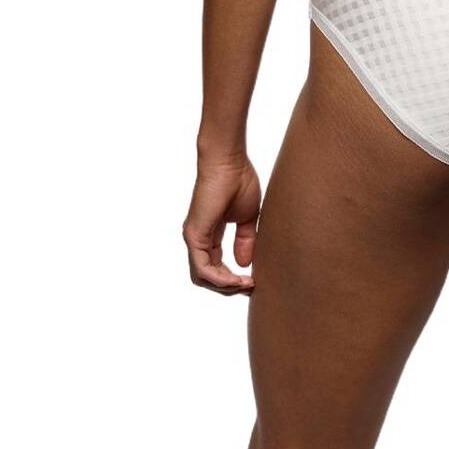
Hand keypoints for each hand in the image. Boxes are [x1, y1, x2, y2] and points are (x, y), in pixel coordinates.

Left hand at [183, 154, 261, 295]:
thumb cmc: (238, 180)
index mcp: (210, 234)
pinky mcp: (194, 235)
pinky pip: (202, 268)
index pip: (216, 266)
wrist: (229, 161)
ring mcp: (194, 238)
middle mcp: (198, 239)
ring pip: (202, 276)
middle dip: (228, 287)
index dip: (233, 278)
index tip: (255, 280)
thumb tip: (245, 264)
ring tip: (246, 285)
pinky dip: (219, 279)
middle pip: (207, 276)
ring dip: (225, 286)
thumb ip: (245, 240)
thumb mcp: (247, 217)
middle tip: (250, 287)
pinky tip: (237, 280)